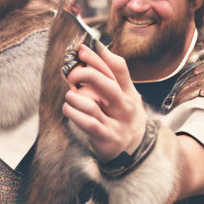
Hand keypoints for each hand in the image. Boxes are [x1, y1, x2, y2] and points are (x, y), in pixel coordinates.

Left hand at [63, 44, 147, 161]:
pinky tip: (69, 109)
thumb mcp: (124, 98)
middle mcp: (125, 106)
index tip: (82, 49)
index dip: (99, 56)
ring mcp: (117, 123)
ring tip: (70, 97)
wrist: (135, 154)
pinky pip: (86, 122)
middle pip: (106, 83)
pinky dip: (73, 113)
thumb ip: (111, 79)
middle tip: (71, 74)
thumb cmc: (122, 120)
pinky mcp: (106, 138)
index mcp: (130, 93)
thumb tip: (92, 55)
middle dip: (85, 74)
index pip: (118, 68)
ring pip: (91, 103)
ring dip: (74, 97)